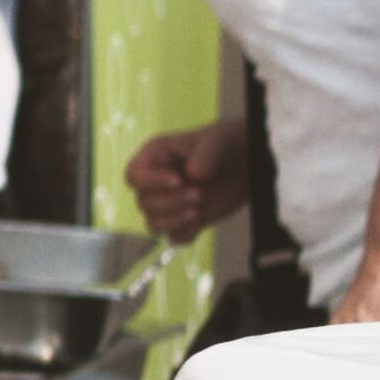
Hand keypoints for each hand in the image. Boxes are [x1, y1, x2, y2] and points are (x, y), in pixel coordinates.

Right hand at [121, 117, 242, 243]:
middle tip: (198, 194)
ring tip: (198, 212)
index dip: (151, 181)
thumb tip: (194, 175)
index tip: (178, 180)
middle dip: (171, 202)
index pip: (135, 175)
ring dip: (174, 221)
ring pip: (153, 223)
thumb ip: (204, 156)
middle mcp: (156, 183)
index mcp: (154, 159)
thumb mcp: (216, 142)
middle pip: (144, 202)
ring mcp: (170, 203)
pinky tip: (200, 223)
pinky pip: (173, 237)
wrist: (245, 164)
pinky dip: (185, 235)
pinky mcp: (184, 220)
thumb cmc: (224, 145)